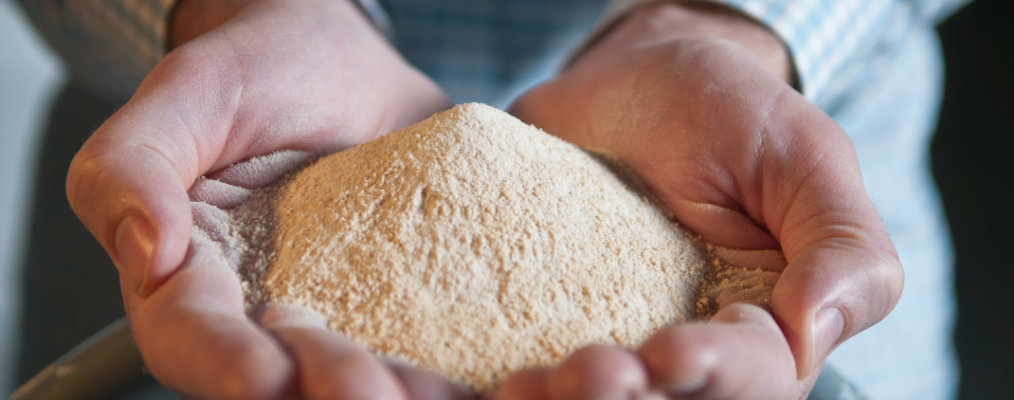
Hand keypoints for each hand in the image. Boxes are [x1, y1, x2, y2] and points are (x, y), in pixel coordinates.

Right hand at [66, 0, 458, 397]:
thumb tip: (146, 258)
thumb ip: (133, 164)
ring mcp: (337, 312)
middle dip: (322, 391)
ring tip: (420, 394)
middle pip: (279, 379)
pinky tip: (462, 378)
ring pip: (352, 376)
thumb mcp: (192, 93)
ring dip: (386, 394)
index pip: (186, 335)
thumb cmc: (261, 70)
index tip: (265, 374)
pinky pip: (417, 346)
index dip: (218, 362)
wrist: (351, 68)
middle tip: (366, 393)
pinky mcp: (398, 305)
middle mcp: (259, 310)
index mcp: (188, 272)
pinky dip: (439, 371)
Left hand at [501, 3, 902, 398]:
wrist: (630, 79)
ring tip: (523, 385)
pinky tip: (476, 378)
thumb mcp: (805, 158)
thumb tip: (811, 338)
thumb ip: (841, 248)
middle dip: (627, 399)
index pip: (756, 376)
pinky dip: (498, 382)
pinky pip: (528, 364)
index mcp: (765, 328)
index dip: (718, 374)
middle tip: (589, 373)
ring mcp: (614, 339)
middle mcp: (688, 348)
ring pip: (597, 398)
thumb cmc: (732, 114)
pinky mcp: (547, 321)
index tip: (669, 354)